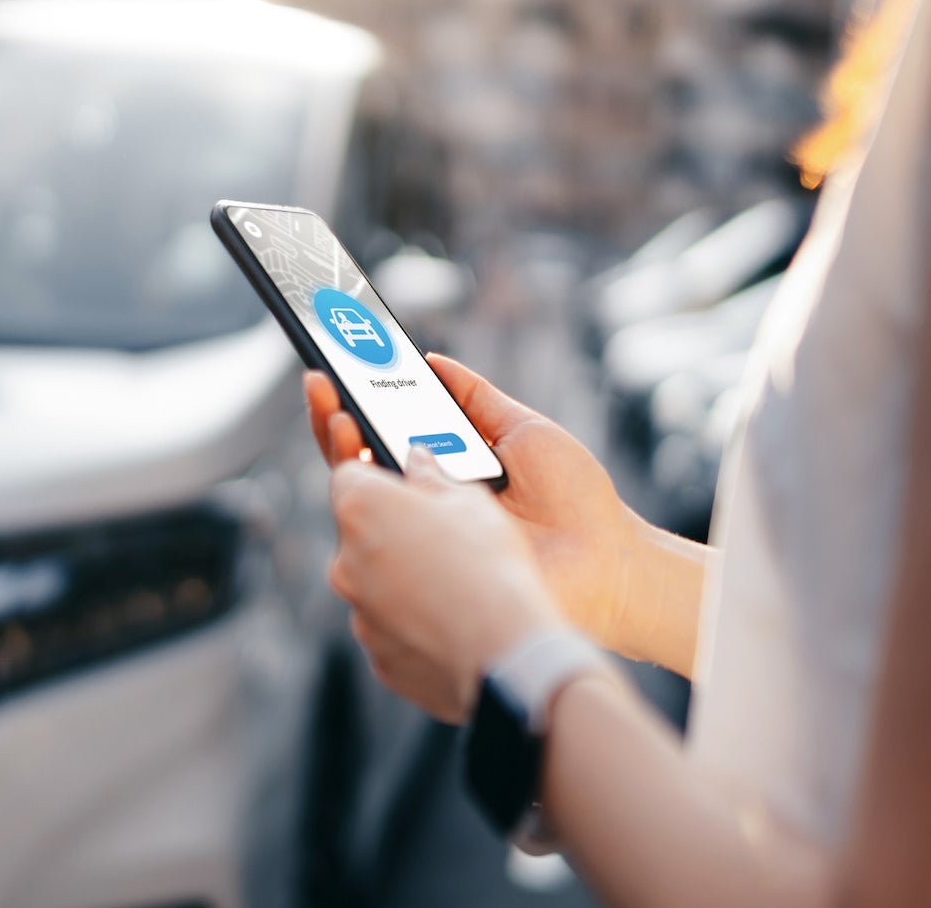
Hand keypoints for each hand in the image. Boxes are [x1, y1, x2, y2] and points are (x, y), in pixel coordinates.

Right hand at [305, 355, 647, 655]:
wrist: (607, 562)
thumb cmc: (576, 501)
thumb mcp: (523, 431)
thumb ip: (475, 398)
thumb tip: (429, 360)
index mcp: (448, 467)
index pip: (388, 432)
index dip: (359, 401)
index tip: (339, 365)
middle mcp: (428, 502)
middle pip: (361, 459)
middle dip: (335, 418)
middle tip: (323, 384)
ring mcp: (424, 537)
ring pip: (359, 493)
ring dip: (341, 449)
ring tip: (339, 413)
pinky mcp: (427, 569)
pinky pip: (380, 535)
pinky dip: (364, 498)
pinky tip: (362, 461)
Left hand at [329, 447, 562, 722]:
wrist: (506, 648)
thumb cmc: (491, 564)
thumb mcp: (471, 500)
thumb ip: (432, 476)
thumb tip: (416, 460)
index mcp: (362, 508)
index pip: (348, 474)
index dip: (376, 475)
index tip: (401, 481)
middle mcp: (345, 560)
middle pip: (358, 531)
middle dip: (390, 528)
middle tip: (438, 532)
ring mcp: (358, 612)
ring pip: (373, 582)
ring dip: (400, 576)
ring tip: (453, 581)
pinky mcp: (377, 653)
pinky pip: (389, 626)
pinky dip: (412, 620)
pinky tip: (453, 618)